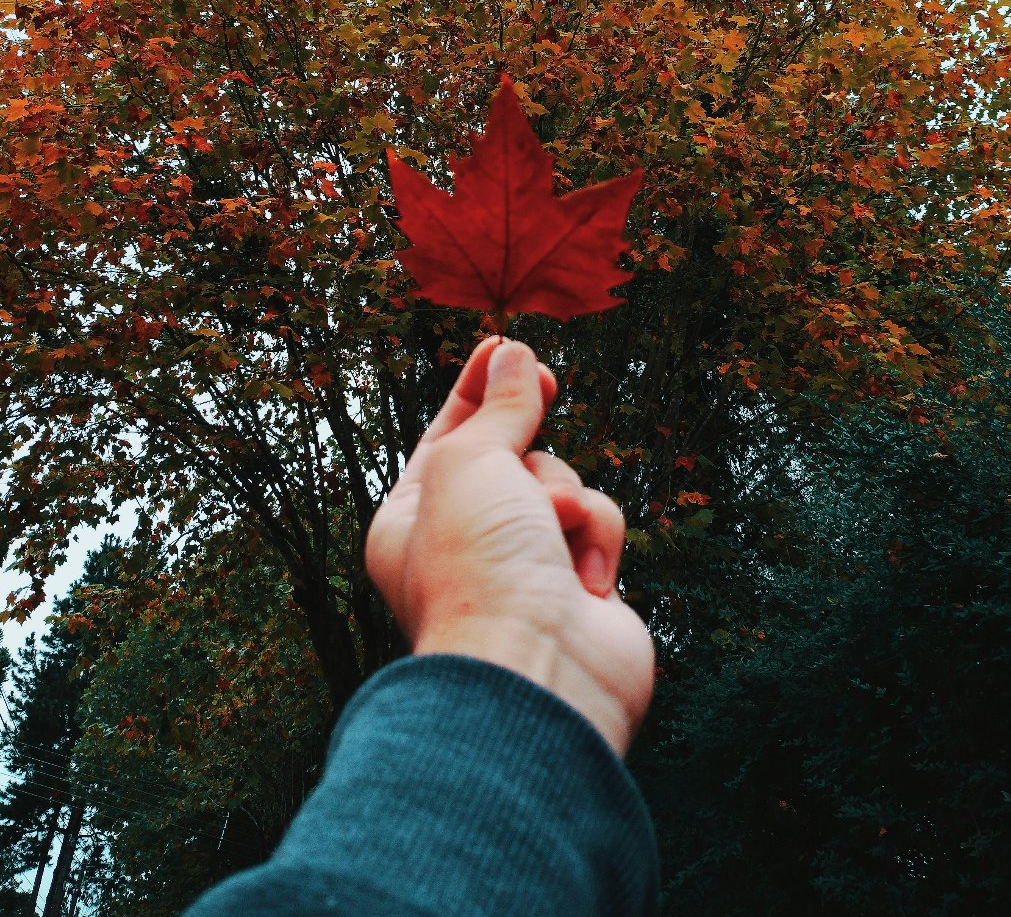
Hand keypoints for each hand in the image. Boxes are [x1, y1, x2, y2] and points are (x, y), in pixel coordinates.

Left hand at [365, 337, 654, 756]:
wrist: (536, 669)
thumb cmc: (478, 568)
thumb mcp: (471, 461)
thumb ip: (498, 407)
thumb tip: (512, 354)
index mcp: (412, 519)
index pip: (446, 435)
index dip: (474, 387)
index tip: (503, 342)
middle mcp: (465, 544)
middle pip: (512, 454)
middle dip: (527, 438)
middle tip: (544, 381)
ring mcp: (525, 567)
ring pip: (563, 483)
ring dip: (564, 495)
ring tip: (552, 530)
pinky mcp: (580, 588)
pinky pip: (598, 524)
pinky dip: (597, 537)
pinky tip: (585, 579)